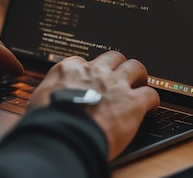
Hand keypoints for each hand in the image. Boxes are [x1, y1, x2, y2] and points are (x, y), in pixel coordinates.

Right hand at [27, 51, 159, 159]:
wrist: (63, 136)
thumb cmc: (48, 122)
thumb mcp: (40, 100)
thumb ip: (50, 95)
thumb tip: (45, 103)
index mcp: (70, 69)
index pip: (83, 61)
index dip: (89, 72)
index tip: (90, 80)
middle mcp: (95, 72)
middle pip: (113, 57)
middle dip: (118, 65)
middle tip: (119, 77)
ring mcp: (116, 85)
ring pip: (136, 66)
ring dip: (138, 75)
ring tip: (139, 84)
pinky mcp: (133, 103)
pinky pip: (151, 94)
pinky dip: (152, 100)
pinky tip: (150, 108)